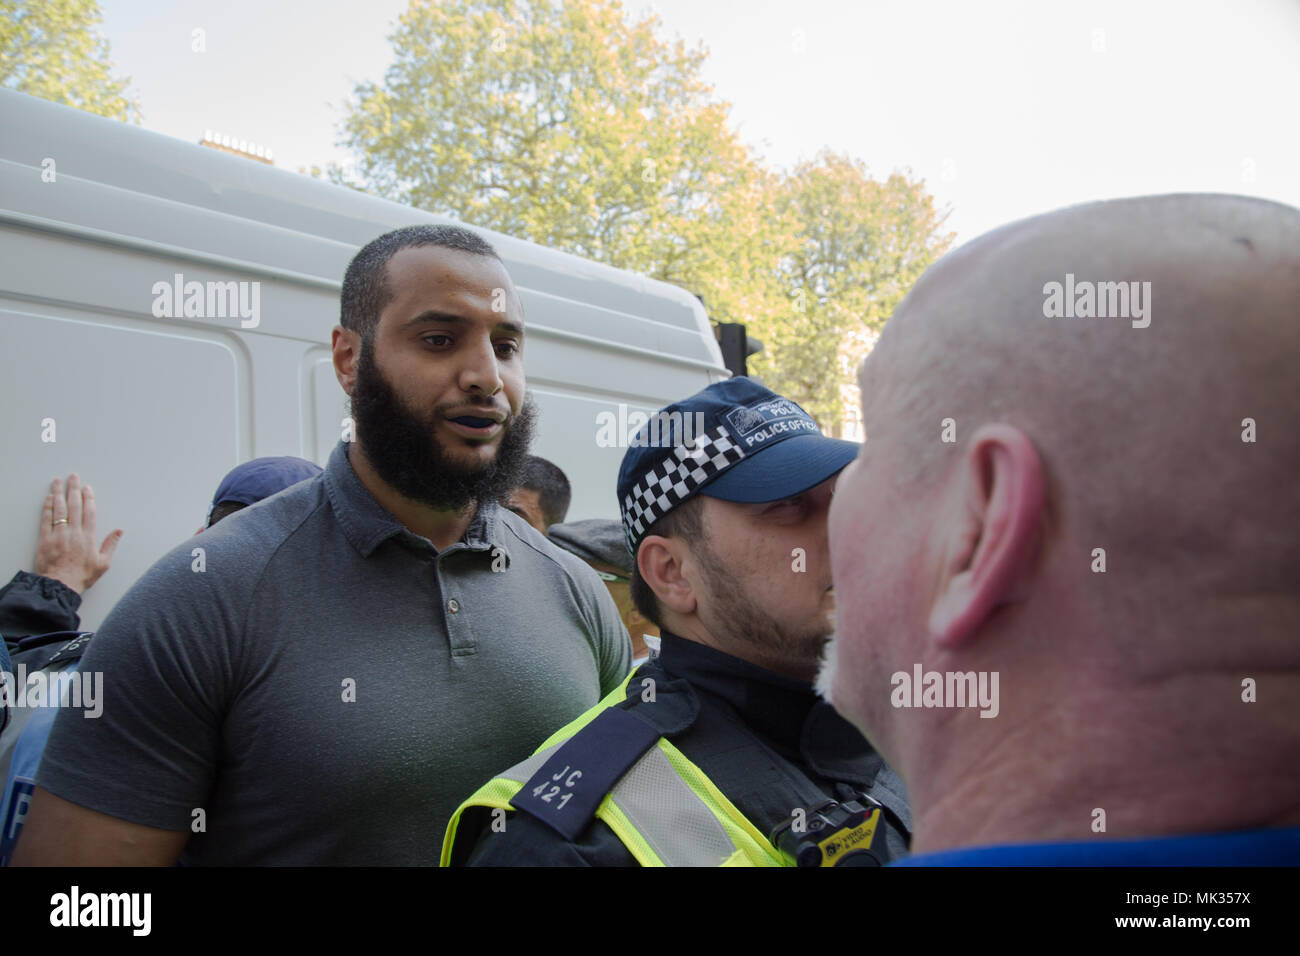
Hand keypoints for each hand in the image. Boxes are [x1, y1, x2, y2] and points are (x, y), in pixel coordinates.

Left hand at [33, 474, 123, 595]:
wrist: (60, 586)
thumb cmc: (81, 576)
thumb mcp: (103, 563)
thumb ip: (111, 545)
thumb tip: (120, 531)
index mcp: (88, 537)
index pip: (89, 511)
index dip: (88, 498)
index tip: (87, 488)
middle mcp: (73, 532)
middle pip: (74, 505)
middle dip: (73, 489)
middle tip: (73, 477)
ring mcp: (58, 534)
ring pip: (59, 509)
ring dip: (58, 493)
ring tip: (58, 482)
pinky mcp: (44, 539)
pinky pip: (46, 519)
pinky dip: (47, 507)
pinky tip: (48, 499)